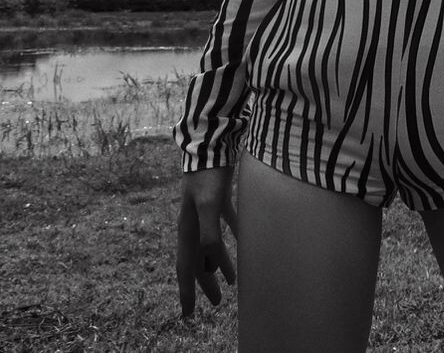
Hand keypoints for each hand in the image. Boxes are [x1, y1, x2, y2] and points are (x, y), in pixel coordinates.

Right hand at [176, 166, 238, 316]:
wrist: (211, 143)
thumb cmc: (208, 174)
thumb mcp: (209, 205)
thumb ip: (209, 233)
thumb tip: (209, 262)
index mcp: (187, 227)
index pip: (185, 266)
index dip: (187, 290)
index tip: (188, 315)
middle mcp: (193, 222)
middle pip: (199, 259)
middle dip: (206, 283)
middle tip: (217, 304)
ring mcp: (206, 210)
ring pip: (212, 244)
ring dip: (220, 263)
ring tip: (232, 281)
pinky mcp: (219, 198)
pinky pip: (226, 223)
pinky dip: (233, 236)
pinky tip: (244, 242)